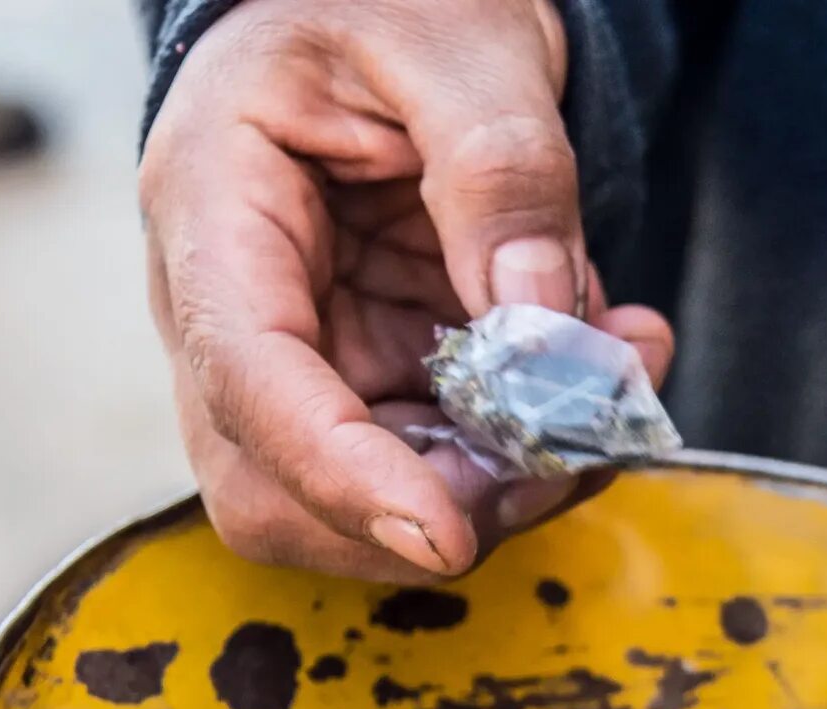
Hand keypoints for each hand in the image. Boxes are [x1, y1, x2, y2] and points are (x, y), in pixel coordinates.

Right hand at [140, 0, 675, 577]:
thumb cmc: (388, 0)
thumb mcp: (461, 44)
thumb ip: (504, 173)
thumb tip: (543, 326)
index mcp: (213, 205)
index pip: (247, 378)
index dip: (340, 474)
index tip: (445, 537)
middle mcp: (229, 307)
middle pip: (279, 486)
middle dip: (433, 504)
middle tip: (571, 448)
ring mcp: (299, 357)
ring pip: (364, 500)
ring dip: (502, 485)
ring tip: (614, 379)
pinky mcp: (368, 378)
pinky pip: (436, 462)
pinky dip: (529, 449)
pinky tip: (602, 366)